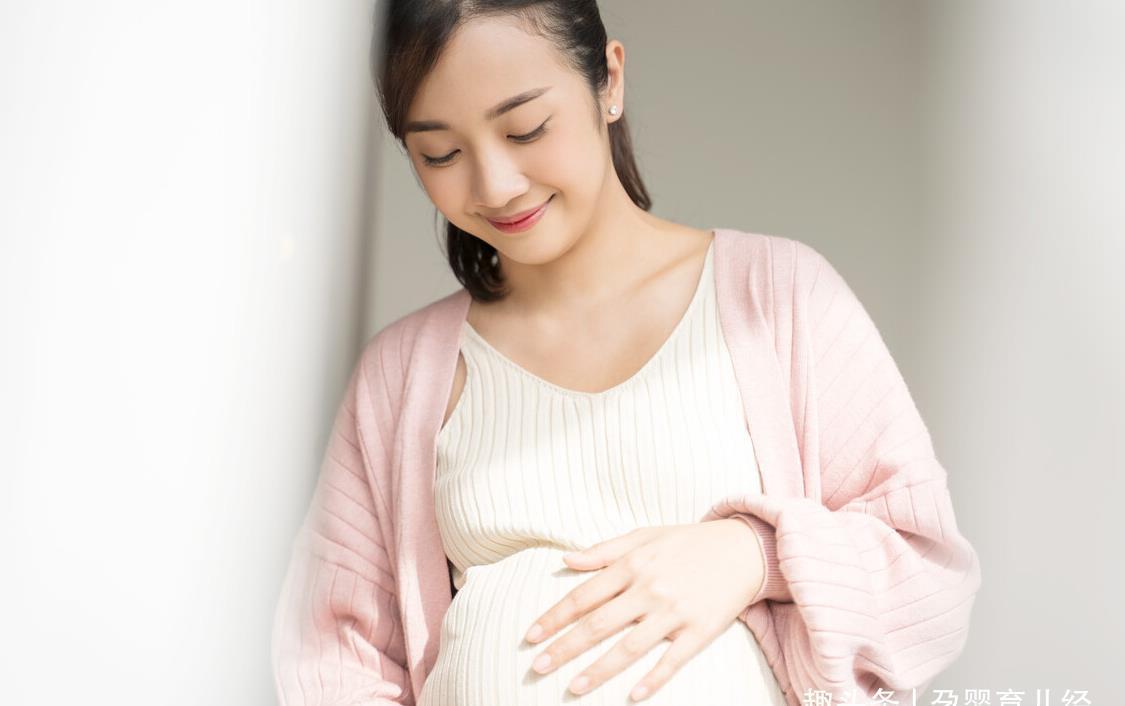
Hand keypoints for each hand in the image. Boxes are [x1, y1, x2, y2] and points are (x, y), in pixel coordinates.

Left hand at [523, 519, 765, 700]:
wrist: (744, 548)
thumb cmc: (688, 543)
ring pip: (629, 648)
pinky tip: (632, 697)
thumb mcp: (645, 536)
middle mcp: (650, 589)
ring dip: (598, 670)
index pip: (584, 595)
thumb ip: (604, 551)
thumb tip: (566, 560)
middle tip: (537, 666)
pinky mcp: (700, 630)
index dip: (554, 617)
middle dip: (564, 647)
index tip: (530, 635)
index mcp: (633, 565)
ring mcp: (675, 612)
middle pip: (598, 625)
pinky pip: (672, 661)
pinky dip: (653, 680)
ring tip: (572, 688)